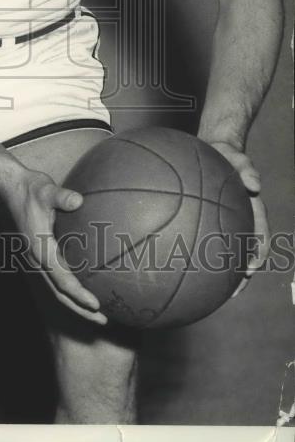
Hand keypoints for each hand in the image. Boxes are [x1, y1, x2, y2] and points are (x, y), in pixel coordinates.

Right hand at [4, 168, 107, 324]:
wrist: (8, 188)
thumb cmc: (28, 188)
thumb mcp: (45, 190)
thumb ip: (61, 197)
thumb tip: (78, 200)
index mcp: (39, 249)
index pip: (61, 279)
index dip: (79, 294)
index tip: (96, 305)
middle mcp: (35, 259)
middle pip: (59, 294)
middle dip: (80, 310)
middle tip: (103, 321)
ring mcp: (34, 259)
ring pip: (55, 289)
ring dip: (74, 303)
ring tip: (96, 313)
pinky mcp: (37, 255)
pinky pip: (54, 279)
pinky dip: (68, 290)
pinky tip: (83, 288)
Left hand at [202, 138, 269, 297]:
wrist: (214, 148)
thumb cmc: (227, 154)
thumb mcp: (238, 157)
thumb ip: (247, 168)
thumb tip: (255, 184)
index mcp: (252, 210)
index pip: (260, 237)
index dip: (258, 255)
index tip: (251, 269)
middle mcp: (241, 220)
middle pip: (245, 253)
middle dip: (240, 275)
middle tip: (231, 292)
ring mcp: (226, 221)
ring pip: (226, 251)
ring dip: (221, 271)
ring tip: (208, 290)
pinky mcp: (208, 219)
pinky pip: (205, 238)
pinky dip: (198, 251)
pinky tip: (181, 261)